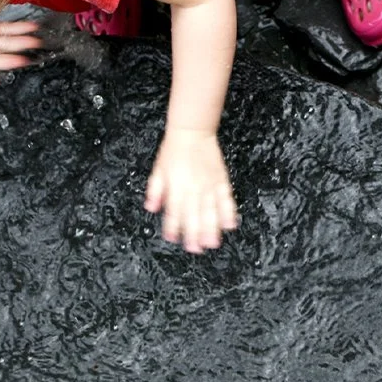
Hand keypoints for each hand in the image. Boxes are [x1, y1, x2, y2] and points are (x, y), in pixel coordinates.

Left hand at [143, 128, 237, 252]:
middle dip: (194, 234)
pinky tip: (230, 225)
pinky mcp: (220, 180)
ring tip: (212, 243)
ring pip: (210, 211)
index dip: (173, 226)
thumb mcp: (158, 170)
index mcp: (175, 187)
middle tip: (195, 249)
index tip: (173, 240)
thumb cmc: (173, 150)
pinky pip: (226, 199)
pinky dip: (228, 212)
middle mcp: (192, 188)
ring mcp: (208, 185)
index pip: (173, 211)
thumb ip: (155, 190)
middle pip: (193, 215)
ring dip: (211, 228)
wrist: (192, 131)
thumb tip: (151, 208)